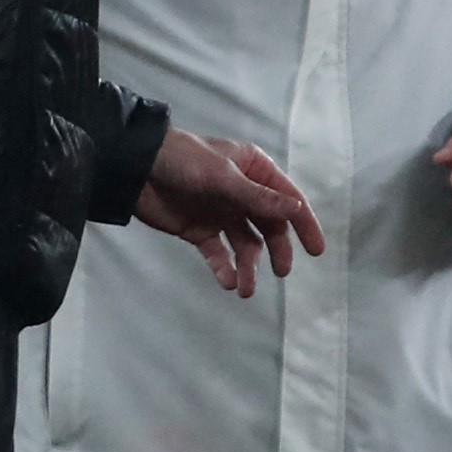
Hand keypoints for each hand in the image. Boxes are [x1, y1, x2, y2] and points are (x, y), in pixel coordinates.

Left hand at [135, 130, 325, 296]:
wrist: (135, 169)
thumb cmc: (184, 161)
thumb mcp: (224, 177)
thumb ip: (259, 198)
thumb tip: (297, 210)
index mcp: (255, 171)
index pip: (289, 199)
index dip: (304, 224)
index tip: (316, 250)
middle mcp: (243, 193)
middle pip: (270, 226)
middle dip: (277, 250)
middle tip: (281, 272)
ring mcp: (222, 213)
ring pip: (246, 244)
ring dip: (249, 266)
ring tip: (245, 289)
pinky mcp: (199, 230)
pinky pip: (218, 253)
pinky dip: (225, 268)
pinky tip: (227, 282)